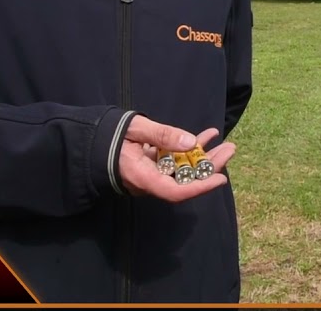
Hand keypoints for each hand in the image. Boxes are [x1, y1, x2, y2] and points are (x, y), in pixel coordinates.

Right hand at [118, 116, 237, 201]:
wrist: (90, 141)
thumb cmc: (109, 136)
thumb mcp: (135, 129)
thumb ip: (161, 134)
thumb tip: (190, 142)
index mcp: (142, 177)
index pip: (174, 191)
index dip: (199, 187)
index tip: (220, 179)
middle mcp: (149, 181)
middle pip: (185, 180)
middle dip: (210, 167)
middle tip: (230, 150)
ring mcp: (152, 175)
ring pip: (184, 170)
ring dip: (204, 157)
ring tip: (225, 143)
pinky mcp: (154, 166)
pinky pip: (176, 162)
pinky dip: (191, 150)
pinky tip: (206, 135)